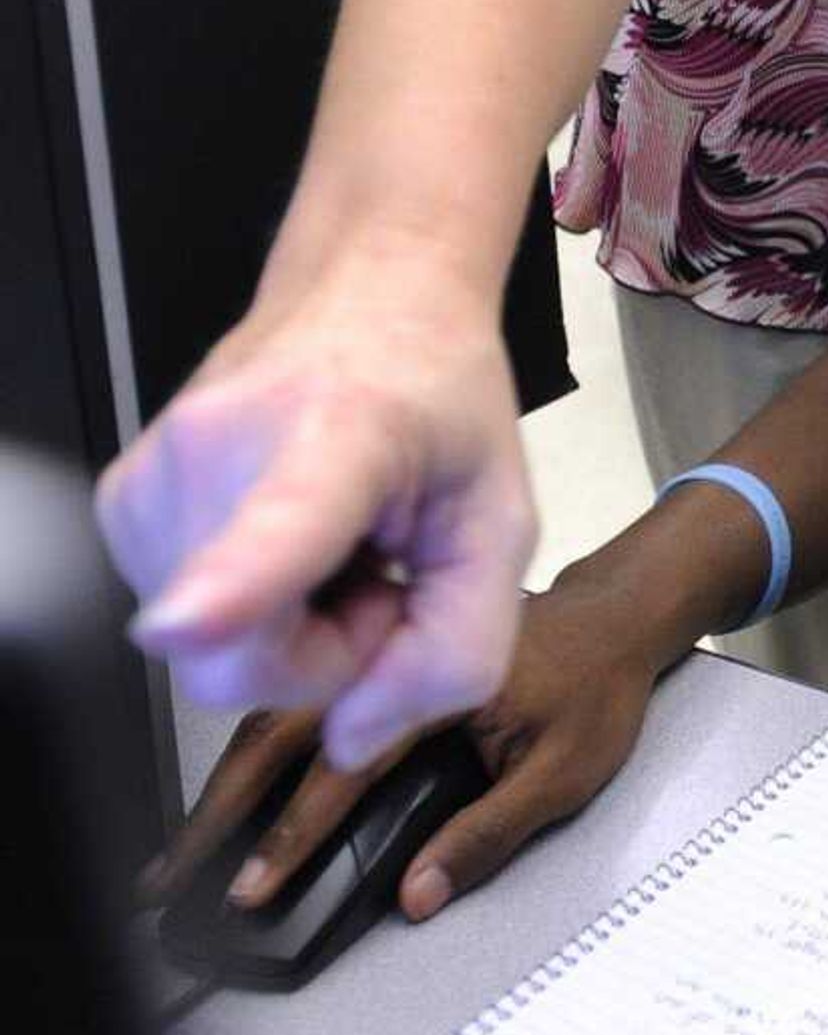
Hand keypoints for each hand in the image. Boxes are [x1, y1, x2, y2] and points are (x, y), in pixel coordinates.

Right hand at [96, 250, 535, 769]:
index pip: (273, 528)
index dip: (230, 588)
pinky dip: (245, 604)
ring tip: (336, 538)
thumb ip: (454, 652)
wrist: (372, 293)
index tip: (189, 617)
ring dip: (287, 627)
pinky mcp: (120, 501)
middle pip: (242, 658)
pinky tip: (287, 537)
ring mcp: (155, 472)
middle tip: (381, 565)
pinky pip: (183, 622)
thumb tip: (349, 741)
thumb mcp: (500, 529)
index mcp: (339, 437)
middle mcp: (219, 448)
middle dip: (327, 651)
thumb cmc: (441, 403)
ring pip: (207, 653)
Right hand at [138, 583, 660, 923]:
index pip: (349, 764)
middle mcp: (398, 651)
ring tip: (186, 841)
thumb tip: (418, 893)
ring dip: (230, 773)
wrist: (616, 614)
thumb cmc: (598, 684)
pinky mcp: (378, 644)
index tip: (252, 886)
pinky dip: (257, 740)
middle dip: (225, 805)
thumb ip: (488, 833)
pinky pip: (302, 692)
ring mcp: (383, 641)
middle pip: (288, 728)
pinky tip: (230, 783)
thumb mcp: (565, 770)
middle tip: (177, 872)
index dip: (295, 833)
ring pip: (283, 707)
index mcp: (442, 686)